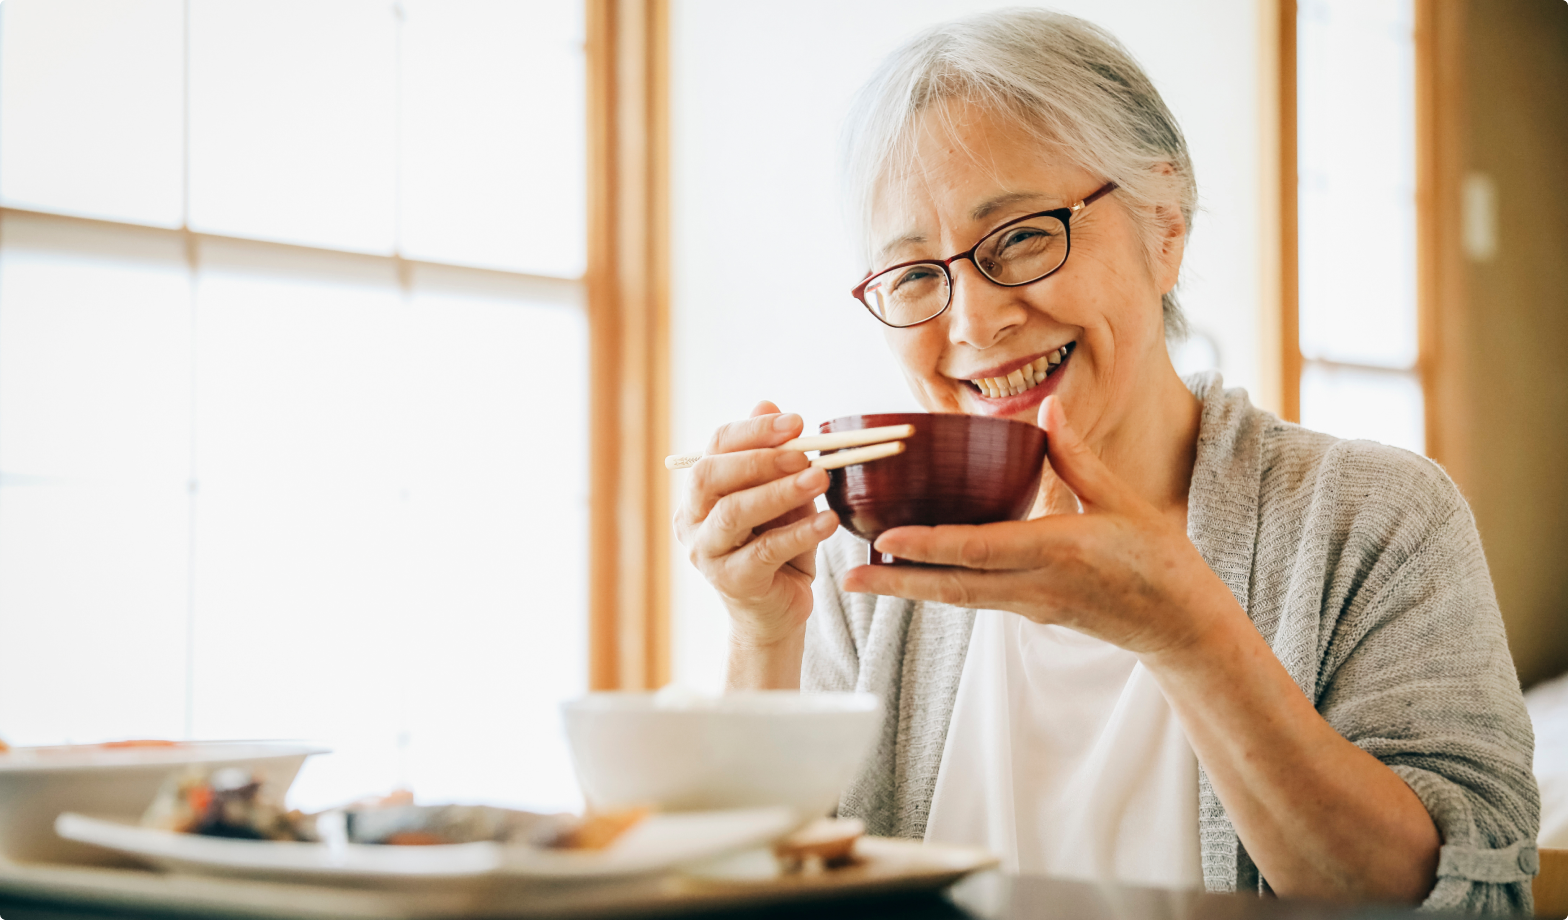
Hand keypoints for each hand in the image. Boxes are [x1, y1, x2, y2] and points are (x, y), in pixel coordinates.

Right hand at [674, 400, 839, 649]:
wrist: (777, 611)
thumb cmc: (778, 546)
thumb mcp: (780, 495)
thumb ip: (774, 456)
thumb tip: (768, 402)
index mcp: (700, 492)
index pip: (715, 447)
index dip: (754, 429)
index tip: (797, 421)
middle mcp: (692, 520)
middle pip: (711, 476)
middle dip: (760, 458)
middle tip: (804, 452)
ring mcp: (707, 553)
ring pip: (734, 513)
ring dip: (779, 491)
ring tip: (820, 478)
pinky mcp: (732, 581)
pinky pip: (764, 551)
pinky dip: (799, 533)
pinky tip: (828, 521)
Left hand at [839, 395, 1238, 658]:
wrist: (1180, 624)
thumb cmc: (1157, 558)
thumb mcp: (1120, 499)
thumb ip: (1075, 456)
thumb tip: (1043, 407)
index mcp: (1058, 550)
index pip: (980, 549)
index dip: (929, 546)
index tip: (886, 540)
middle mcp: (1035, 585)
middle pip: (952, 586)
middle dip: (897, 584)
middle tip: (846, 579)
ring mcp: (1030, 606)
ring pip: (958, 598)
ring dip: (909, 590)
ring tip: (863, 579)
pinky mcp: (1031, 614)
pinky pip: (976, 599)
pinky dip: (940, 588)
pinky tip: (913, 577)